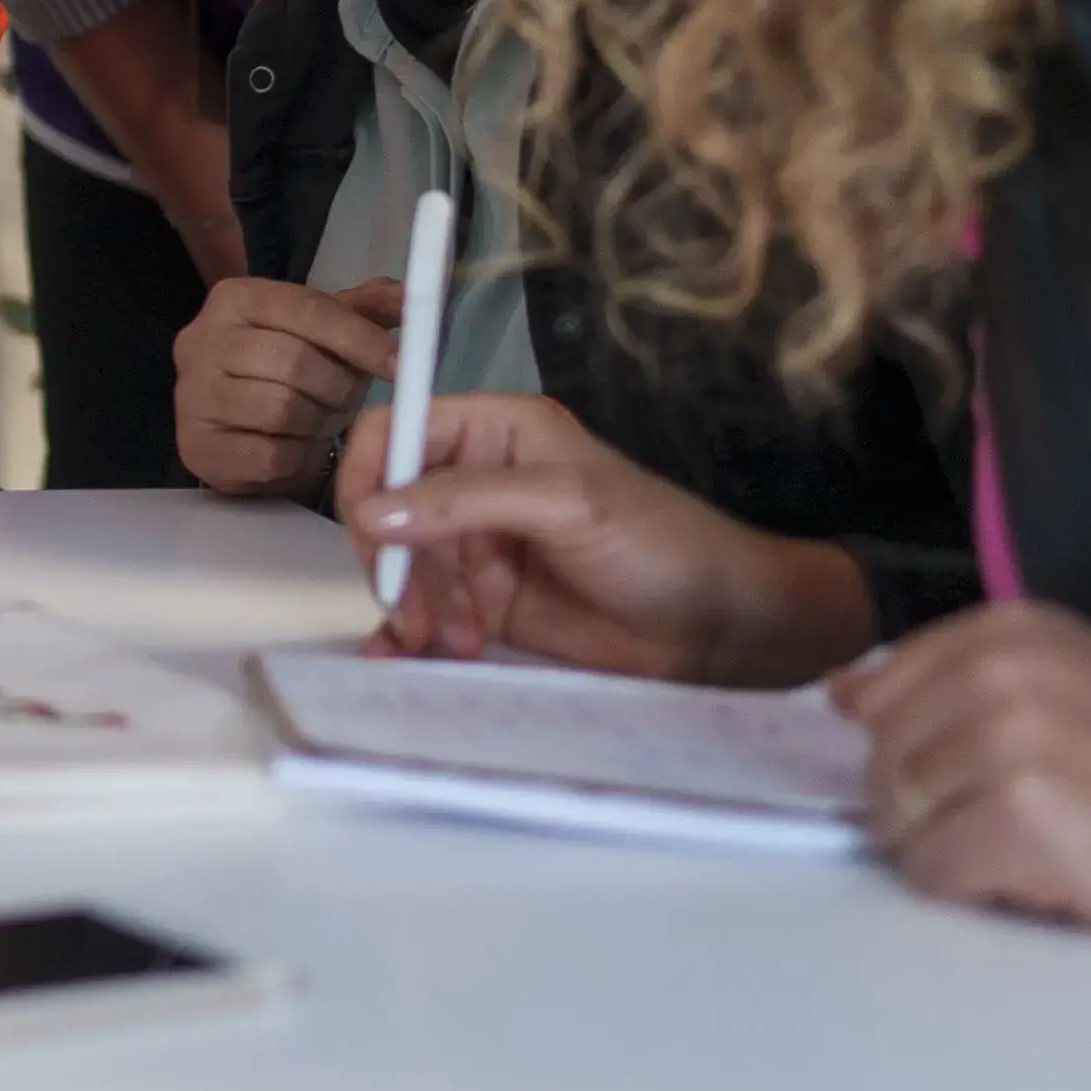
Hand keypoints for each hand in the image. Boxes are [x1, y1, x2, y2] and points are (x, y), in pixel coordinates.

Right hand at [176, 276, 401, 497]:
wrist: (238, 428)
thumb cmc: (289, 371)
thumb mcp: (326, 331)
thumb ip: (368, 310)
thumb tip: (413, 294)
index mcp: (234, 299)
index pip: (306, 309)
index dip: (358, 337)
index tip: (398, 364)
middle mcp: (201, 339)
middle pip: (292, 361)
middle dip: (336, 387)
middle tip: (347, 400)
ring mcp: (192, 395)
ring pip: (280, 410)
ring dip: (316, 423)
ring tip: (318, 421)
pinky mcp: (196, 446)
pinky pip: (269, 455)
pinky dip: (296, 457)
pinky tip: (295, 447)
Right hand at [338, 393, 875, 685]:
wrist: (721, 629)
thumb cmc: (660, 544)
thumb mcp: (567, 504)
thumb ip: (465, 502)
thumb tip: (369, 512)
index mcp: (496, 432)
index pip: (396, 432)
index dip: (369, 476)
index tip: (370, 535)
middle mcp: (477, 482)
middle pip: (388, 510)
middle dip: (395, 563)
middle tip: (415, 616)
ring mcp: (479, 546)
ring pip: (402, 567)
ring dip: (412, 607)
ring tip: (453, 642)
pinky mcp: (487, 605)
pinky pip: (423, 613)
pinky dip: (408, 637)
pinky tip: (409, 658)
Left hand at [834, 602, 1090, 950]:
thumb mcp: (1070, 689)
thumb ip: (957, 684)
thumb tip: (846, 697)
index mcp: (1010, 632)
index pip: (878, 690)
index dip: (914, 750)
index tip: (976, 775)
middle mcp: (1000, 670)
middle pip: (881, 762)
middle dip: (930, 809)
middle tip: (1021, 824)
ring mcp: (1007, 739)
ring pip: (897, 821)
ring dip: (956, 853)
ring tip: (1040, 848)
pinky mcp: (1019, 815)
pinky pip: (932, 872)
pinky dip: (978, 891)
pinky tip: (1048, 880)